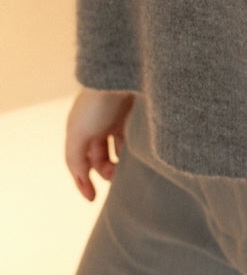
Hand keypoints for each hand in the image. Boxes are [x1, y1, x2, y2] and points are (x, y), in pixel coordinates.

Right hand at [65, 86, 134, 201]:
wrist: (124, 75)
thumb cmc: (97, 103)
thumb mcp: (78, 133)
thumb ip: (75, 159)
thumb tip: (81, 180)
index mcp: (80, 129)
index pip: (81, 162)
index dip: (84, 181)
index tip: (92, 199)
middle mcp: (98, 126)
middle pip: (101, 160)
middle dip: (107, 172)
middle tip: (118, 176)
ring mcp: (118, 120)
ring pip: (120, 152)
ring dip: (123, 164)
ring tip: (131, 167)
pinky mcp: (137, 116)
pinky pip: (136, 141)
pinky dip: (137, 152)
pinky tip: (142, 156)